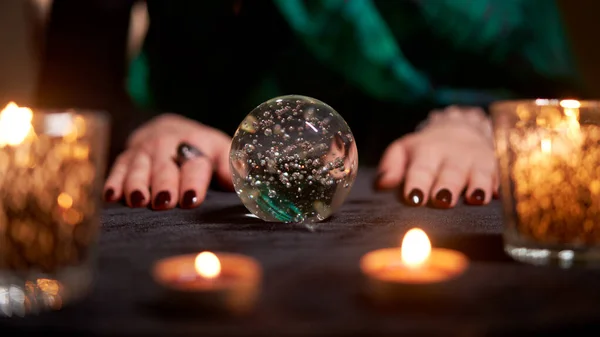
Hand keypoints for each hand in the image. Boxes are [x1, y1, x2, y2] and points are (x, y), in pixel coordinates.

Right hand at [103, 114, 232, 209]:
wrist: (171, 128)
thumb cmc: (202, 148)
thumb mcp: (221, 151)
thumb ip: (231, 167)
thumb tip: (245, 181)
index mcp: (197, 143)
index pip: (195, 163)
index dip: (193, 181)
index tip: (191, 199)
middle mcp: (168, 144)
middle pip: (165, 166)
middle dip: (164, 184)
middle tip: (163, 202)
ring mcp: (145, 149)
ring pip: (140, 166)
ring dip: (137, 183)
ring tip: (137, 200)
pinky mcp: (127, 155)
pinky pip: (118, 167)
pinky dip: (114, 181)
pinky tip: (111, 196)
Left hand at [375, 106, 497, 207]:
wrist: (462, 128)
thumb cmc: (426, 149)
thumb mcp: (404, 150)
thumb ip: (391, 166)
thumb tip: (382, 184)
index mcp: (427, 150)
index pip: (421, 168)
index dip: (418, 183)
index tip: (414, 198)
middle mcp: (453, 154)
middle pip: (451, 172)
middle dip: (447, 186)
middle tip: (442, 200)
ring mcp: (477, 160)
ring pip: (478, 173)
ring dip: (477, 185)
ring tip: (475, 198)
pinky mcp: (495, 167)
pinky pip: (499, 175)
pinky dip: (498, 184)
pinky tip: (497, 195)